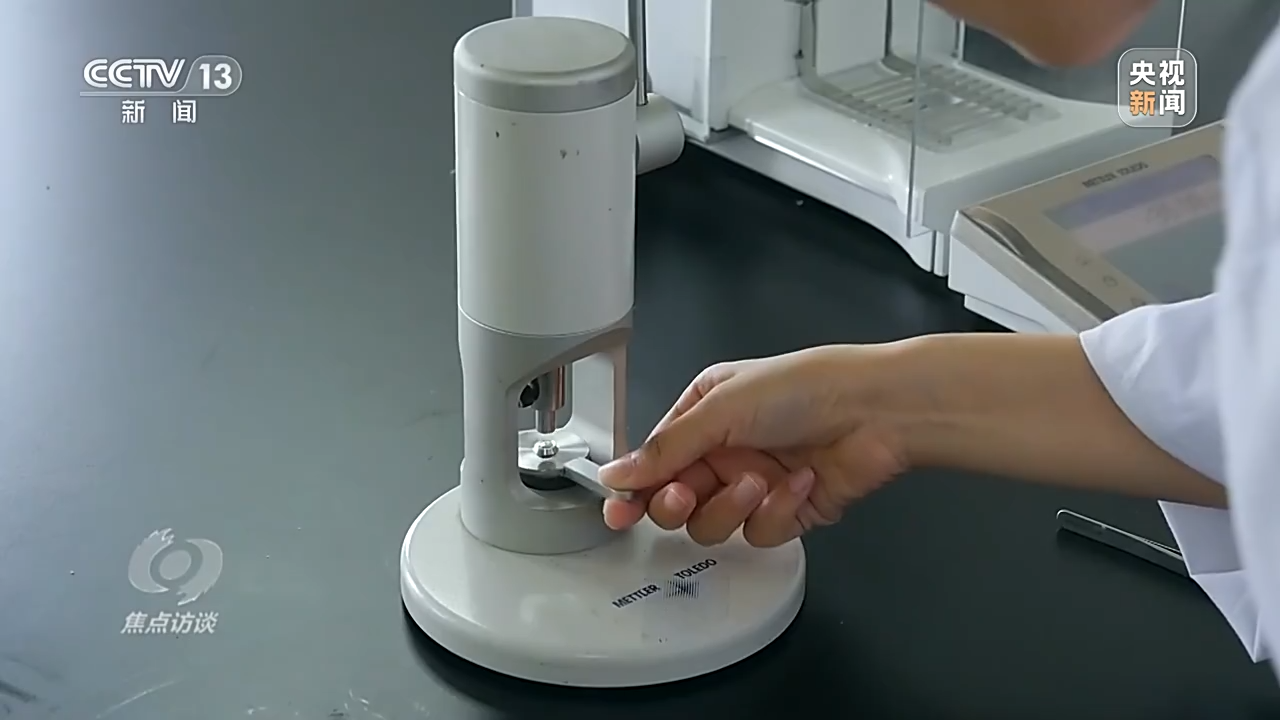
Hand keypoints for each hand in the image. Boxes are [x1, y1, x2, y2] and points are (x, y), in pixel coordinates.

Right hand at [599, 345, 909, 546]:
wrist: (877, 411)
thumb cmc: (805, 387)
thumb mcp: (723, 407)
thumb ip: (667, 448)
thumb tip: (617, 472)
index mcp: (702, 415)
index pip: (653, 462)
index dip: (633, 490)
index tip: (619, 513)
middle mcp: (724, 452)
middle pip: (675, 501)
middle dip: (678, 503)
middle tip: (686, 494)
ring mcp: (753, 485)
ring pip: (713, 524)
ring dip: (732, 507)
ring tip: (760, 481)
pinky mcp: (785, 512)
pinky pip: (760, 532)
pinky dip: (778, 511)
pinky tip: (800, 483)